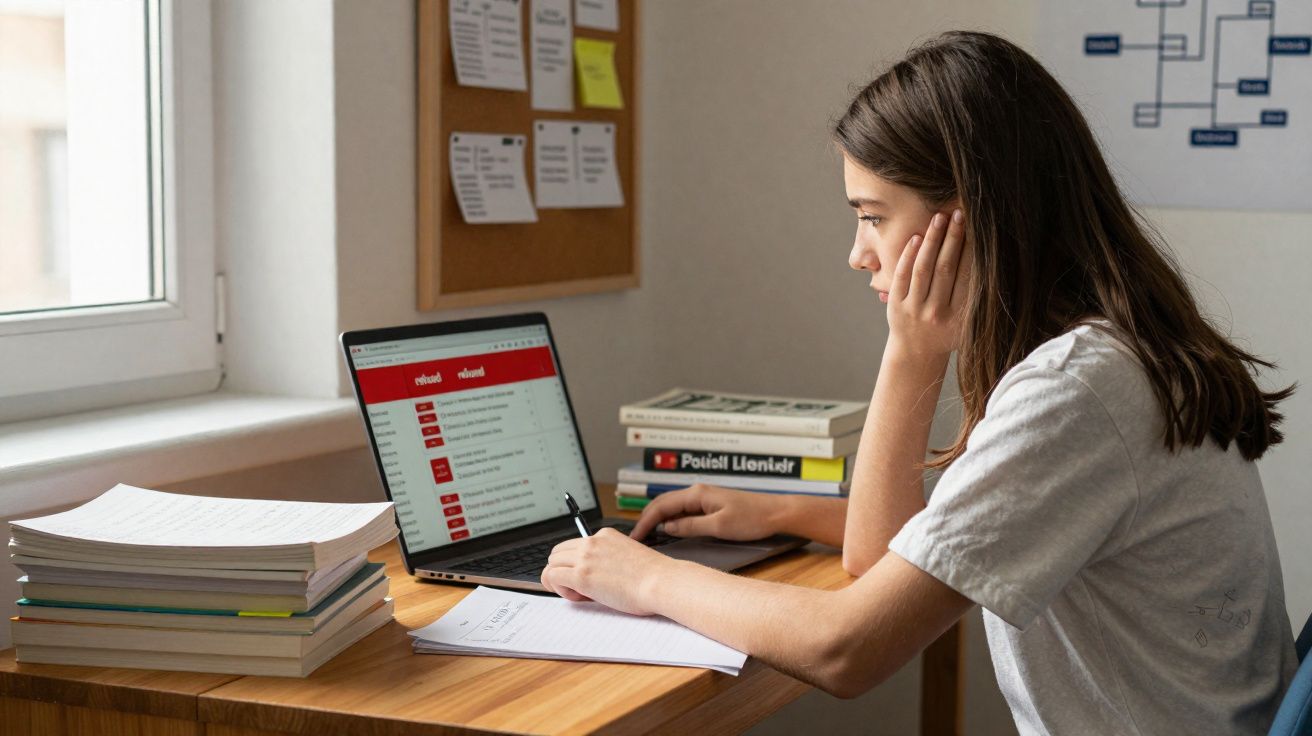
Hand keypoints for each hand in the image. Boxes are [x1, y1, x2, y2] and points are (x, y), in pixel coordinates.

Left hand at [540, 527, 676, 615]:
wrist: (661, 582)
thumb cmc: (653, 577)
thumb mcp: (627, 556)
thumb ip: (608, 560)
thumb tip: (595, 575)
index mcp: (605, 536)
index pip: (574, 546)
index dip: (575, 564)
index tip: (585, 577)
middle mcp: (593, 542)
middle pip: (557, 553)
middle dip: (563, 571)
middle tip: (580, 588)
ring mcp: (586, 557)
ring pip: (551, 565)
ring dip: (560, 581)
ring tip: (580, 594)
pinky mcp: (581, 575)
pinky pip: (552, 577)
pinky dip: (560, 590)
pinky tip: (579, 596)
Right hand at [628, 484, 784, 541]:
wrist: (776, 513)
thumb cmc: (752, 519)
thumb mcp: (719, 526)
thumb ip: (691, 526)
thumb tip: (667, 527)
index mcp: (697, 494)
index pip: (661, 506)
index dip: (645, 521)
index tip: (635, 537)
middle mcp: (698, 492)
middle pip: (663, 503)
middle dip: (647, 519)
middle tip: (636, 538)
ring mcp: (704, 498)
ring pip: (673, 507)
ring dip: (658, 519)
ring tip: (647, 536)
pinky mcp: (711, 505)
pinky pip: (684, 511)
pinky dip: (671, 520)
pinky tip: (668, 530)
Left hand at [887, 209, 968, 358]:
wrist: (916, 353)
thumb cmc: (947, 332)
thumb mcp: (967, 322)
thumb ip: (976, 297)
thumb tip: (997, 262)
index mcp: (958, 317)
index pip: (966, 276)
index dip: (970, 250)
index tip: (976, 227)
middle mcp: (936, 313)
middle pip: (945, 268)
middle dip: (952, 238)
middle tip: (958, 214)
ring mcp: (913, 309)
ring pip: (923, 269)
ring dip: (931, 241)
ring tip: (939, 218)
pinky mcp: (895, 306)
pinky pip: (902, 276)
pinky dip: (909, 256)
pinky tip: (917, 238)